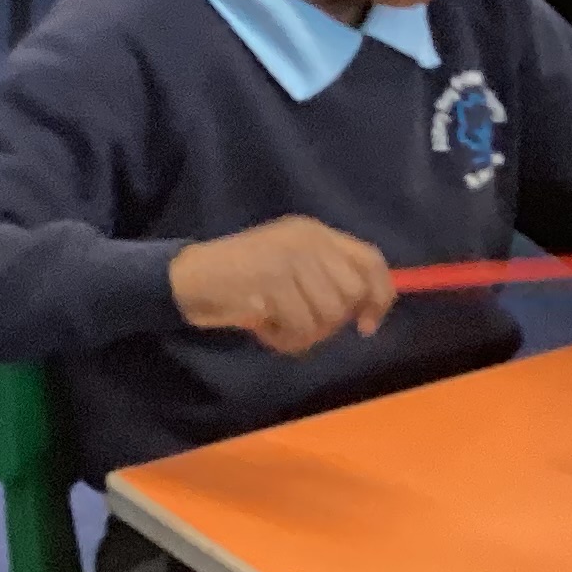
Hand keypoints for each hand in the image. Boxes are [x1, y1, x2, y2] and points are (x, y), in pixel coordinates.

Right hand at [169, 216, 394, 355]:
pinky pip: (300, 328)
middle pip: (351, 294)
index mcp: (314, 232)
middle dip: (331, 320)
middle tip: (299, 322)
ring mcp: (289, 259)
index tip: (367, 325)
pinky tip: (264, 329)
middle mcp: (307, 240)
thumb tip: (368, 311)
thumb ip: (327, 276)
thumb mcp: (290, 264)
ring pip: (328, 316)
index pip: (371, 260)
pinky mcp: (272, 282)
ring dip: (304, 334)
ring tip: (277, 325)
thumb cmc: (243, 277)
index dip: (380, 296)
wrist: (191, 277)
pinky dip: (284, 340)